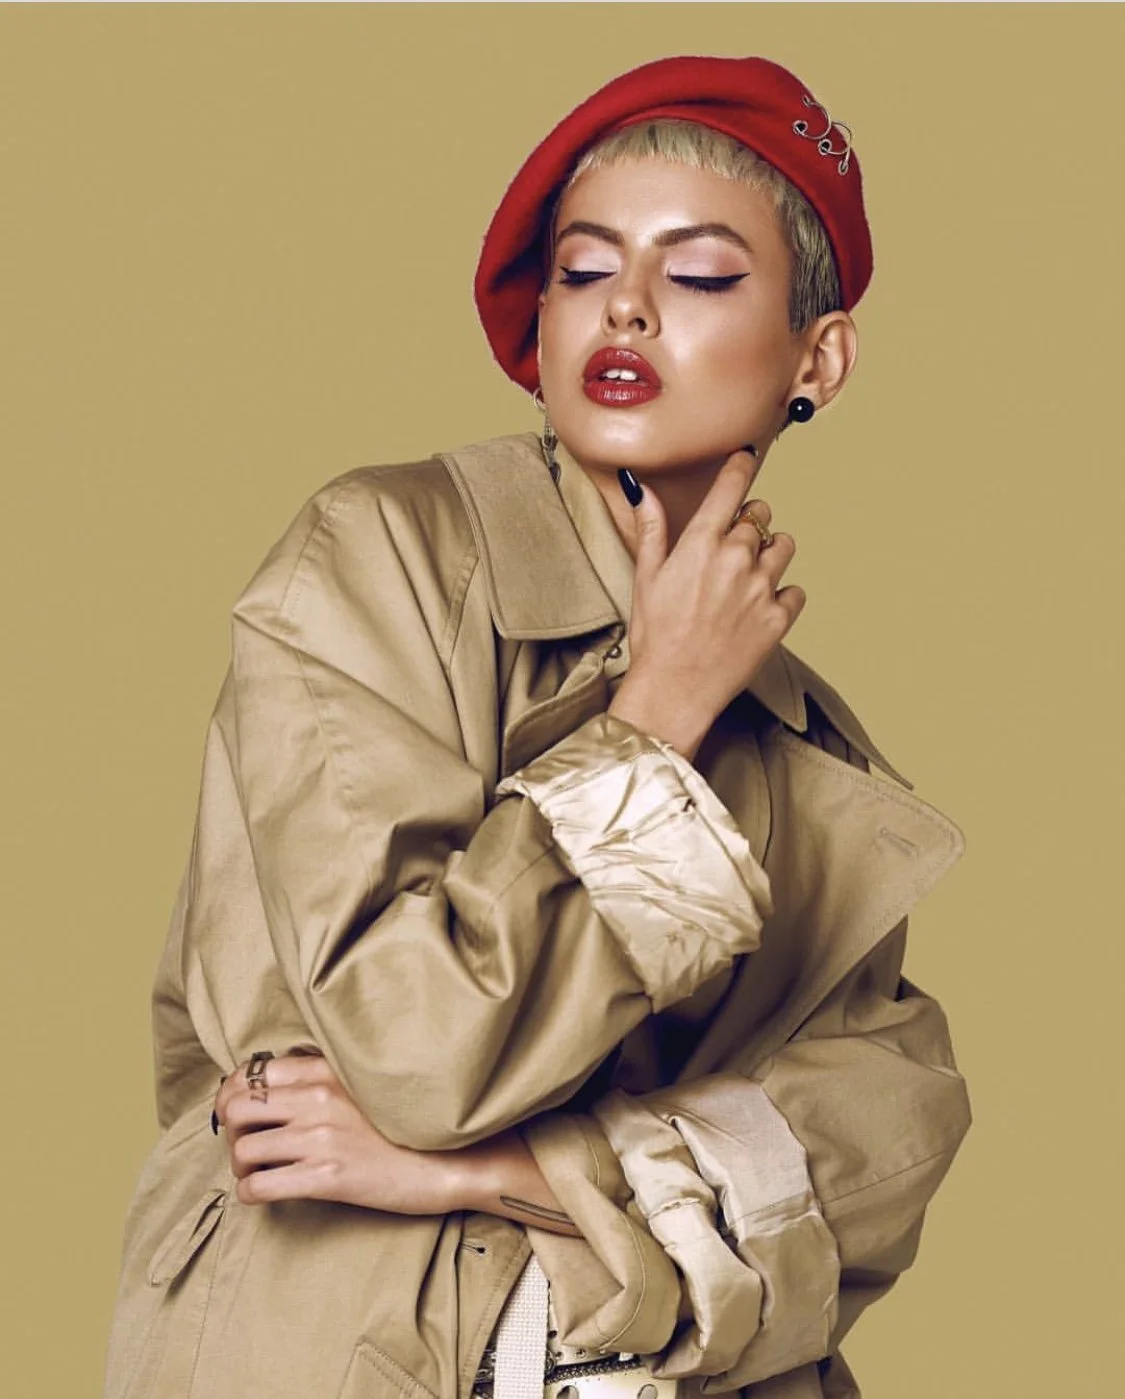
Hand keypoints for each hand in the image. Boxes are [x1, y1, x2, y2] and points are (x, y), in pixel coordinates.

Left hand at [212, 1051, 581, 1234]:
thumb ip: (327, 1073)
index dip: (232, 1093)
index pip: (252, 1073)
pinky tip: (264, 1193)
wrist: (454, 1159)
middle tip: (245, 1143)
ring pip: (243, 1150)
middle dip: (231, 1129)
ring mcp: (322, 1138)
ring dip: (241, 1165)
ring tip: (257, 1171)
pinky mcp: (328, 1178)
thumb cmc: (412, 1121)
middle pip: (237, 1107)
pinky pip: (260, 1187)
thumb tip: (284, 1076)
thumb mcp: (368, 1082)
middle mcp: (319, 1098)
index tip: (240, 1110)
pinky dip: (251, 1193)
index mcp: (327, 1069)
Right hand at [609, 449, 803, 760]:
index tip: (745, 459)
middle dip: (748, 525)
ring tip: (749, 577)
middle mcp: (735, 558)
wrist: (675, 690)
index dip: (740, 467)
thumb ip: (652, 530)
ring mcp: (761, 588)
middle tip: (732, 549)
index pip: (732, 487)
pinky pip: (795, 590)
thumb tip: (642, 490)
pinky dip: (782, 595)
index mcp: (700, 544)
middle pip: (760, 516)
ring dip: (770, 554)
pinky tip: (758, 608)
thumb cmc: (655, 636)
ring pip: (784, 547)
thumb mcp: (645, 578)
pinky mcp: (779, 618)